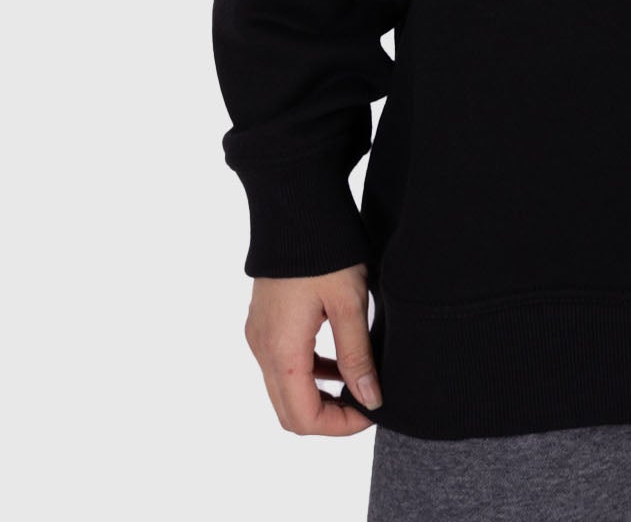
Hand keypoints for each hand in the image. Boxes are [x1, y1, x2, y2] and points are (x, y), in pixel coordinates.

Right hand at [244, 264, 380, 434]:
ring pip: (285, 389)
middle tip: (366, 402)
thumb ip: (357, 355)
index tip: (372, 411)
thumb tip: (370, 398)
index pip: (304, 417)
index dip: (339, 426)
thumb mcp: (349, 302)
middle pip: (289, 411)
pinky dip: (309, 372)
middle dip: (328, 417)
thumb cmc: (325, 250)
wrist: (295, 204)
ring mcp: (259, 336)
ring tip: (358, 381)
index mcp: (282, 349)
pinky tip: (338, 359)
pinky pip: (282, 364)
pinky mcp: (263, 323)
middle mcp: (262, 349)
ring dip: (319, 395)